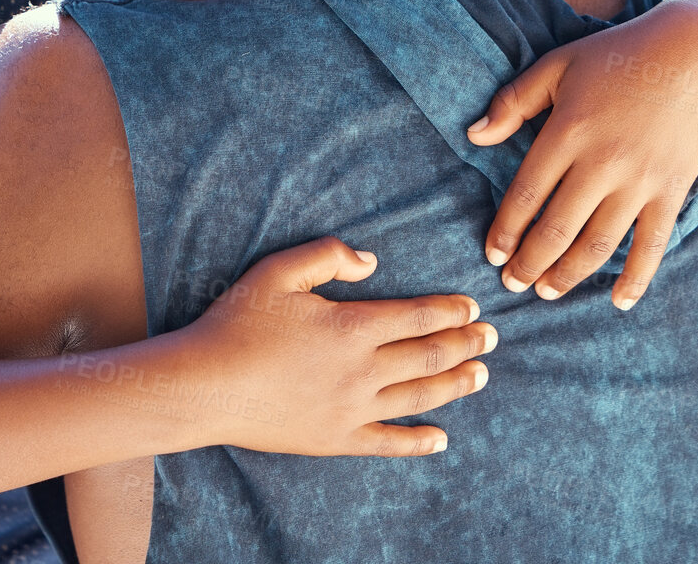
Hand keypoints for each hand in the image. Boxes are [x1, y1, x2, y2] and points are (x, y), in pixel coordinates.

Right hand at [179, 237, 494, 456]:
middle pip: (428, 356)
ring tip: (481, 375)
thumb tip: (372, 261)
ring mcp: (351, 409)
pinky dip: (418, 441)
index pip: (417, 316)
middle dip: (464, 344)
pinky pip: (388, 442)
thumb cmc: (237, 323)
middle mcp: (361, 370)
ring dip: (454, 385)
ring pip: (418, 396)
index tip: (472, 307)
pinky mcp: (335, 438)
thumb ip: (329, 256)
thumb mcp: (278, 271)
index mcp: (352, 326)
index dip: (449, 311)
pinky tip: (441, 439)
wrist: (205, 385)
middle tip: (491, 338)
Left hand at [468, 5, 697, 308]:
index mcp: (567, 133)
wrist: (693, 53)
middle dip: (529, 263)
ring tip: (548, 291)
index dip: (505, 231)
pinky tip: (619, 302)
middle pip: (556, 229)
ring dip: (569, 275)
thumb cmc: (616, 57)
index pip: (526, 195)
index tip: (492, 254)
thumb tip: (474, 136)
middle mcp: (601, 163)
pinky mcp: (672, 191)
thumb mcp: (556, 65)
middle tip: (513, 283)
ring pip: (598, 244)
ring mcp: (640, 181)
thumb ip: (512, 102)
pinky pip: (652, 245)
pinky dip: (637, 278)